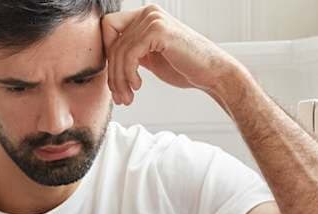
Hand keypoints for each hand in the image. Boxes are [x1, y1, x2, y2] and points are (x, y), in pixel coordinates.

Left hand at [101, 4, 242, 105]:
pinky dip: (128, 74)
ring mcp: (153, 19)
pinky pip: (129, 54)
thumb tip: (106, 60)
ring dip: (120, 79)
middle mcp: (148, 12)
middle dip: (112, 74)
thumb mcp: (149, 57)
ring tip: (128, 97)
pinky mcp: (158, 31)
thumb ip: (131, 52)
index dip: (107, 54)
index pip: (107, 28)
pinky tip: (138, 86)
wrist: (211, 73)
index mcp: (145, 16)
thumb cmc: (183, 67)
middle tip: (121, 96)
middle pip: (111, 41)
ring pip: (118, 51)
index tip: (116, 78)